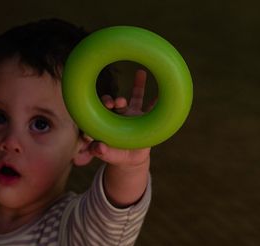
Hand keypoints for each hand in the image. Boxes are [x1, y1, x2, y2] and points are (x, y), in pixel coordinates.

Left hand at [80, 69, 153, 207]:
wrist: (130, 158)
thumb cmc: (116, 155)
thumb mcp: (108, 155)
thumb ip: (100, 152)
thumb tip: (97, 147)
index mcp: (109, 120)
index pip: (103, 109)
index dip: (104, 104)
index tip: (107, 104)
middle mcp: (120, 114)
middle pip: (118, 103)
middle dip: (117, 100)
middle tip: (117, 102)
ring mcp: (133, 114)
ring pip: (135, 98)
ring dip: (138, 86)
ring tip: (140, 73)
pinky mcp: (145, 118)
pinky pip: (152, 107)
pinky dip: (156, 100)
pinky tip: (162, 92)